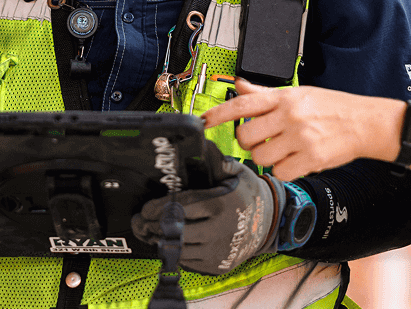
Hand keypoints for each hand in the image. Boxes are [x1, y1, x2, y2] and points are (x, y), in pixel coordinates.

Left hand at [132, 145, 284, 274]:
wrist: (269, 222)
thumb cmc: (248, 194)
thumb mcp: (236, 172)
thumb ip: (216, 161)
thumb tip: (200, 144)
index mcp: (220, 204)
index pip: (181, 207)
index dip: (158, 208)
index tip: (145, 208)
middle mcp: (219, 230)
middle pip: (176, 232)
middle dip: (153, 227)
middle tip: (140, 221)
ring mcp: (218, 251)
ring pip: (180, 250)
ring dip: (162, 241)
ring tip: (150, 231)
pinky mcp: (218, 265)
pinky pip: (189, 262)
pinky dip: (176, 253)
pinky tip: (170, 242)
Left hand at [201, 78, 399, 180]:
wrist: (365, 122)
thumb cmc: (332, 107)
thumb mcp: (298, 93)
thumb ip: (266, 94)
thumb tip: (240, 85)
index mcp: (284, 98)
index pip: (243, 104)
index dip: (218, 114)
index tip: (203, 121)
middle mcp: (290, 116)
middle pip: (246, 136)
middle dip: (248, 142)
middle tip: (262, 139)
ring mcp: (300, 138)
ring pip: (260, 157)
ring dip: (266, 157)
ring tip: (282, 150)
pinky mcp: (311, 158)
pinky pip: (280, 172)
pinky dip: (283, 170)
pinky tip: (294, 160)